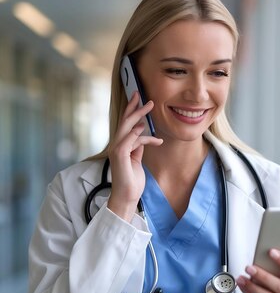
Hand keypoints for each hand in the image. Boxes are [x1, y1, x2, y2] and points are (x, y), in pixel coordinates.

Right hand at [107, 93, 162, 220]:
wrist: (127, 197)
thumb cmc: (132, 181)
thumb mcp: (137, 160)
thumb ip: (138, 147)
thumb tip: (144, 135)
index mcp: (120, 146)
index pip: (125, 124)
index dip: (131, 110)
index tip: (138, 98)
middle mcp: (116, 146)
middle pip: (125, 122)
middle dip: (134, 107)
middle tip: (143, 95)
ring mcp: (116, 150)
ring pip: (127, 128)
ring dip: (139, 116)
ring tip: (150, 107)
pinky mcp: (120, 156)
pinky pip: (129, 140)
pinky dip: (138, 134)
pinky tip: (145, 130)